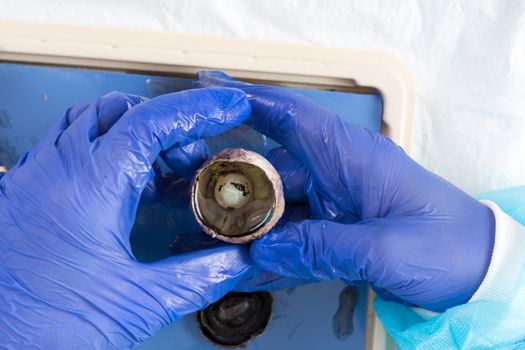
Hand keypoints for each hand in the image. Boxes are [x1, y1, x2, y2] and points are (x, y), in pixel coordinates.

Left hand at [0, 88, 252, 348]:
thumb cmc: (43, 331)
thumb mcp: (139, 303)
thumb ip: (200, 276)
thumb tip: (237, 258)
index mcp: (87, 189)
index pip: (150, 121)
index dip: (198, 109)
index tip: (227, 108)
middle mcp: (54, 172)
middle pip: (120, 111)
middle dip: (168, 125)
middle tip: (194, 159)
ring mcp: (32, 180)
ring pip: (89, 122)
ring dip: (134, 135)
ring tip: (162, 171)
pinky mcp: (22, 195)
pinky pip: (66, 147)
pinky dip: (105, 151)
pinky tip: (123, 186)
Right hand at [196, 71, 494, 311]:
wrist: (478, 271)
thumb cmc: (451, 245)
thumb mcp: (388, 248)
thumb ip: (326, 247)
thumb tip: (266, 251)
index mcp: (353, 159)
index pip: (292, 118)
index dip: (249, 101)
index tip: (210, 88)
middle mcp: (338, 175)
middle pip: (270, 170)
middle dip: (228, 182)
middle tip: (190, 196)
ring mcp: (334, 204)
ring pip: (275, 208)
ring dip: (243, 226)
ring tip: (206, 239)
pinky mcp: (336, 230)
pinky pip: (292, 237)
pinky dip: (269, 252)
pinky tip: (244, 266)